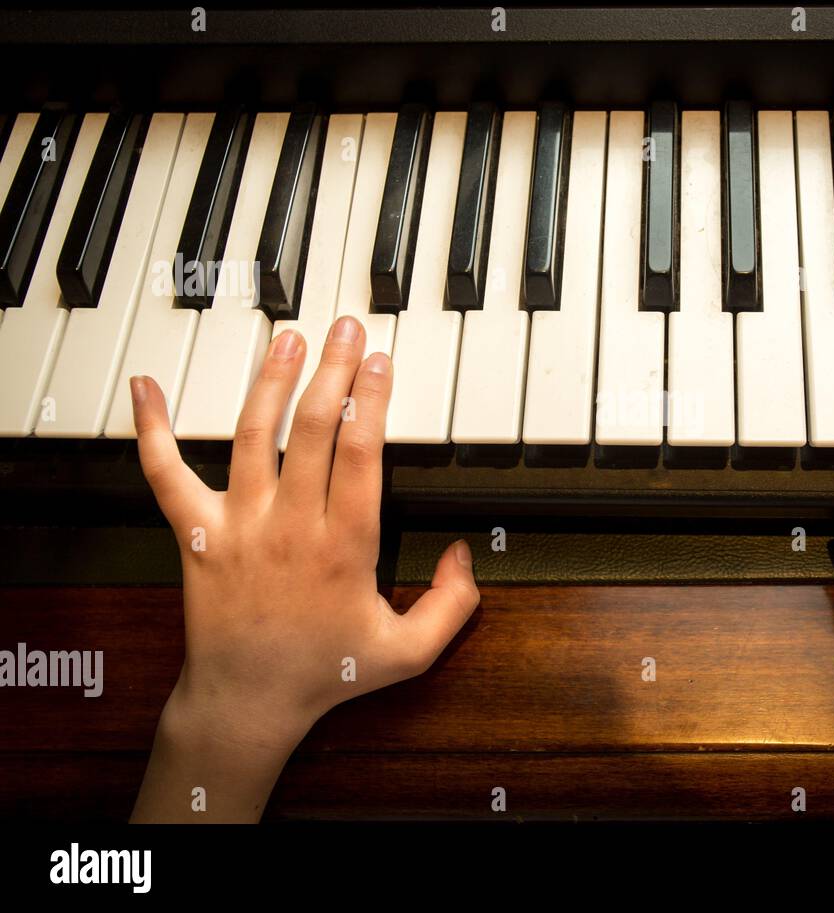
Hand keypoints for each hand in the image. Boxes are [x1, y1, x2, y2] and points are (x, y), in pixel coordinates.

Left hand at [131, 316, 478, 821]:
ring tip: (288, 338)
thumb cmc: (326, 673)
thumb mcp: (410, 653)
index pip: (362, 453)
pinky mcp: (195, 534)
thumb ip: (452, 605)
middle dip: (333, 370)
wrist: (247, 700)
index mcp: (345, 546)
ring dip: (270, 380)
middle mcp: (291, 526)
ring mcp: (239, 526)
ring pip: (253, 436)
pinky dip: (152, 429)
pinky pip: (164, 474)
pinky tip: (144, 388)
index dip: (372, 399)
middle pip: (313, 429)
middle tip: (346, 328)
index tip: (381, 362)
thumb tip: (466, 554)